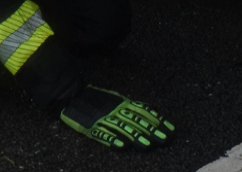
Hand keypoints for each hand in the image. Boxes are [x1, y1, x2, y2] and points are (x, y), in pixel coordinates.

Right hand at [61, 85, 175, 149]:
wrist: (70, 95)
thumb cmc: (95, 99)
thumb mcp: (115, 99)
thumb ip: (131, 105)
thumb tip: (152, 109)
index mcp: (121, 103)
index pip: (143, 111)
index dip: (157, 120)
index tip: (171, 129)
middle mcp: (114, 111)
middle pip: (135, 121)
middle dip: (150, 130)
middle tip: (164, 140)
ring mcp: (102, 119)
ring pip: (121, 128)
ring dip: (135, 137)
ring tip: (147, 146)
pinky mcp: (89, 128)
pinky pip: (101, 134)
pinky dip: (110, 140)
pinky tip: (121, 146)